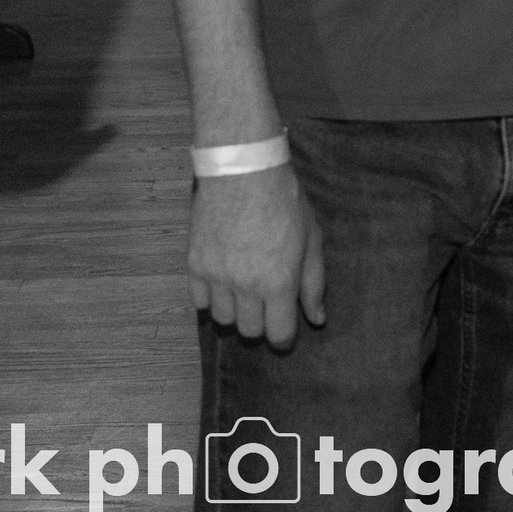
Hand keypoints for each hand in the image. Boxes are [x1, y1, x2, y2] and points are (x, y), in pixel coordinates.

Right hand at [189, 163, 326, 346]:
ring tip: (245, 291)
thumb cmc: (285, 203)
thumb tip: (318, 318)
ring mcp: (217, 277)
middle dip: (261, 325)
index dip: (284, 339)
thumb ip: (314, 283)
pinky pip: (199, 302)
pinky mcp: (194, 265)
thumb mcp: (312, 240)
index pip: (278, 333)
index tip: (285, 333)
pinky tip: (223, 282)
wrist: (244, 172)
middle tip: (267, 306)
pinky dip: (211, 298)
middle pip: (249, 331)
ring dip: (236, 312)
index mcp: (279, 283)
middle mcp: (246, 286)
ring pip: (223, 319)